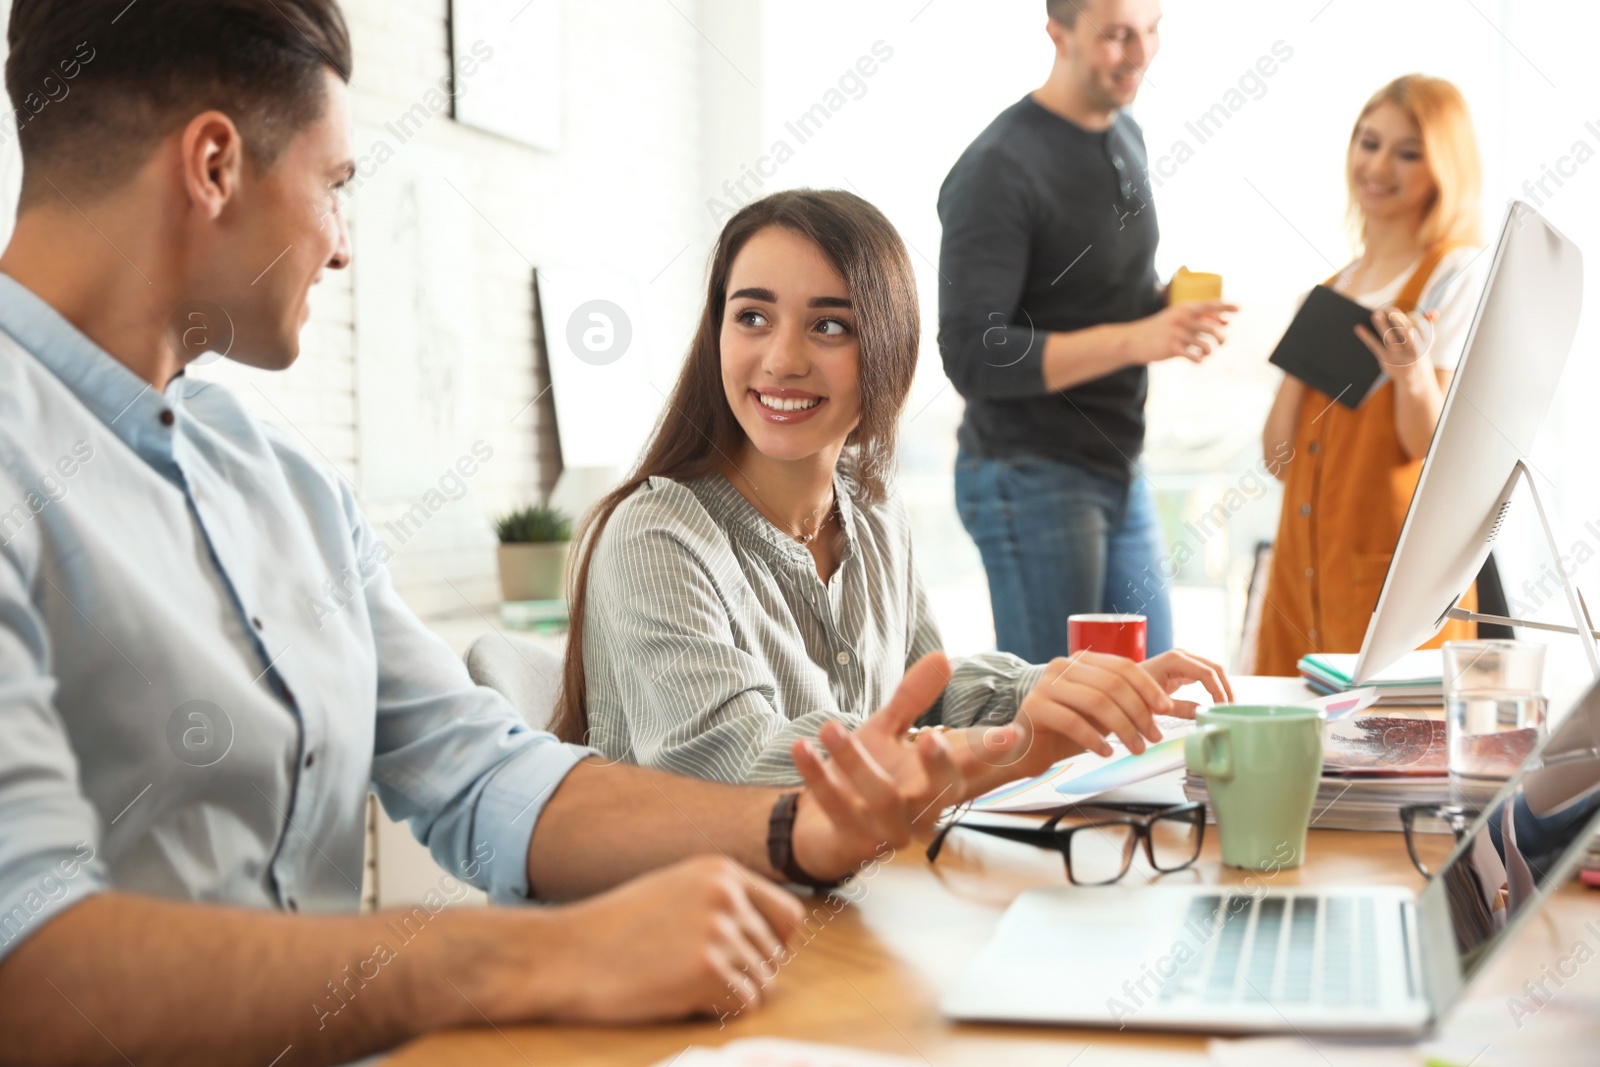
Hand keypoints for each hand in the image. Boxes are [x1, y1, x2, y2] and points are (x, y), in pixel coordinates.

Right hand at [527, 856, 804, 1022]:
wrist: (563, 955)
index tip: (743, 957)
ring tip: (682, 983)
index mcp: (721, 871)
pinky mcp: (708, 971)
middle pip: (775, 955)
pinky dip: (718, 1012)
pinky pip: (744, 1006)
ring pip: (764, 984)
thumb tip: (780, 936)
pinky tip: (680, 998)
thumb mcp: (675, 890)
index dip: (772, 943)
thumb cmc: (614, 930)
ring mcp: (718, 932)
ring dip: (730, 994)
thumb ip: (723, 902)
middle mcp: (726, 896)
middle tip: (695, 976)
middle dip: (745, 974)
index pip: (788, 914)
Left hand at [788, 652, 992, 880]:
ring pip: (880, 799)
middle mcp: (918, 814)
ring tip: (829, 727)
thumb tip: (942, 657)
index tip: (1013, 735)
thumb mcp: (889, 732)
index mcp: (934, 786)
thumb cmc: (864, 776)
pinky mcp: (851, 843)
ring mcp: (886, 832)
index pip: (969, 768)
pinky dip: (817, 778)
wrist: (821, 828)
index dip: (991, 753)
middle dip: (939, 768)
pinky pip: (835, 808)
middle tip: (932, 738)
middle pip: (938, 794)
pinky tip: (802, 749)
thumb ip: (914, 698)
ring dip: (854, 762)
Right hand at [954, 649, 1235, 782]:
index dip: (1148, 687)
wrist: (1025, 746)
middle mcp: (1063, 667)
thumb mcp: (1101, 712)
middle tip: (1153, 736)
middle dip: (1139, 712)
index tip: (1166, 708)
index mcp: (1082, 661)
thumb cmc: (1066, 730)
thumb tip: (1170, 706)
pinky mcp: (1036, 707)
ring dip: (1123, 728)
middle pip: (1113, 684)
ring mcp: (1047, 685)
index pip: (1123, 667)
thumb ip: (1126, 703)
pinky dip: (1095, 738)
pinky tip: (1106, 751)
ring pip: (1097, 702)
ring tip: (1136, 748)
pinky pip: (1074, 721)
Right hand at [1127, 300, 1237, 363]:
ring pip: (1205, 345)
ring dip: (1209, 351)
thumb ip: (1200, 319)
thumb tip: (1226, 322)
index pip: (1209, 305)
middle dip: (1221, 338)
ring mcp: (1177, 333)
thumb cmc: (1160, 329)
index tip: (1239, 308)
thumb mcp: (1178, 319)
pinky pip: (1194, 356)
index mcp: (1184, 308)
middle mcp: (1182, 319)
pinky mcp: (1172, 348)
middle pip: (1212, 328)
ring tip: (1205, 353)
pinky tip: (1196, 360)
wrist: (1133, 340)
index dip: (1226, 306)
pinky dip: (1199, 360)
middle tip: (1221, 343)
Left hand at [1140, 648, 1233, 715]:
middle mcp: (1182, 655)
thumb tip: (1205, 715)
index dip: (1219, 691)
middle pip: (1216, 668)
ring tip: (1230, 708)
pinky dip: (1216, 687)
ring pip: (1215, 670)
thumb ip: (1182, 709)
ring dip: (1224, 688)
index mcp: (1175, 660)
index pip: (1207, 673)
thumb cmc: (1133, 694)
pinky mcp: (1185, 667)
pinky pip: (1207, 675)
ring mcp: (1185, 659)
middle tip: (1233, 710)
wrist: (1120, 686)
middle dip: (1226, 689)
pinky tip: (1220, 702)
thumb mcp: (1157, 705)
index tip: (1224, 709)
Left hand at [1355, 305, 1435, 380]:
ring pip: (1390, 336)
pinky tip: (1358, 328)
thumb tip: (1433, 312)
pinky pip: (1375, 345)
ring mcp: (1399, 354)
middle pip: (1406, 330)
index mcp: (1426, 340)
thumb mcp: (1426, 338)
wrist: (1412, 375)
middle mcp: (1414, 348)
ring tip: (1375, 314)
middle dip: (1396, 318)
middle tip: (1387, 309)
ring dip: (1382, 324)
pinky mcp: (1386, 359)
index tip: (1407, 315)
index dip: (1412, 317)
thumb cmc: (1417, 349)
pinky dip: (1366, 336)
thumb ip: (1428, 323)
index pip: (1419, 324)